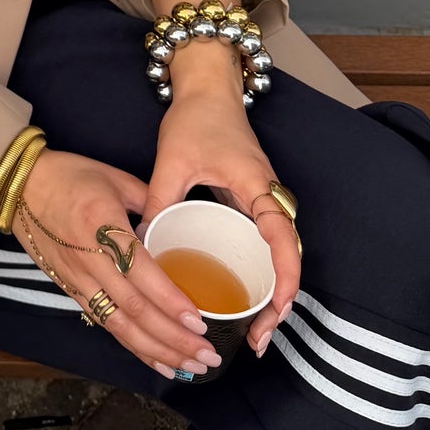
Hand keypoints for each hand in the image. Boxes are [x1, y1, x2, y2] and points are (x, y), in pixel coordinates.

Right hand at [15, 149, 222, 379]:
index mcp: (102, 226)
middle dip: (173, 338)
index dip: (170, 301)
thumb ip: (149, 201)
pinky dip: (133, 346)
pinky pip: (105, 324)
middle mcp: (90, 260)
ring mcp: (78, 279)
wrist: (18, 185)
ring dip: (157, 350)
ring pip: (120, 325)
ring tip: (190, 367)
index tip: (199, 322)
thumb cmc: (69, 175)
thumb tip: (178, 222)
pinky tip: (158, 360)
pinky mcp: (71, 289)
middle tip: (208, 356)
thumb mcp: (114, 177)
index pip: (141, 273)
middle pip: (134, 309)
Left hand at [144, 51, 300, 355]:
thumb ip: (162, 196)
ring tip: (253, 335)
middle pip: (286, 258)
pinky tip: (242, 302)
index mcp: (258, 186)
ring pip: (277, 257)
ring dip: (270, 295)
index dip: (284, 276)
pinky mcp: (251, 205)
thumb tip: (142, 241)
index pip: (282, 237)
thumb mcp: (174, 158)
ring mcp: (262, 202)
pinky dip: (259, 277)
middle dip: (278, 302)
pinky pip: (263, 247)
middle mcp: (268, 198)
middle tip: (258, 339)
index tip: (276, 309)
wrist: (209, 89)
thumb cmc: (196, 118)